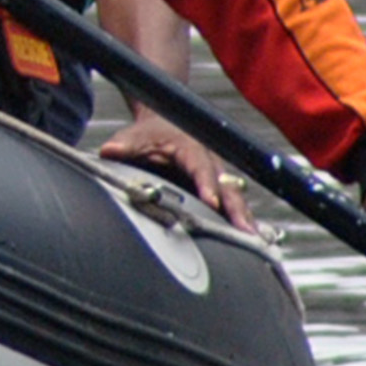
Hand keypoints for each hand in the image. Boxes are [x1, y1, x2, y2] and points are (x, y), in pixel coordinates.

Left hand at [98, 112, 257, 229]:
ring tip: (255, 242)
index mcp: (191, 148)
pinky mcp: (218, 189)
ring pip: (235, 198)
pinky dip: (241, 221)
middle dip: (237, 209)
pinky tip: (252, 241)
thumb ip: (125, 145)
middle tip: (246, 231)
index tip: (212, 202)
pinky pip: (232, 205)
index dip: (207, 185)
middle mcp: (210, 163)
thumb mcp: (136, 136)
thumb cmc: (151, 134)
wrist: (164, 123)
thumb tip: (110, 150)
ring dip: (245, 219)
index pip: (201, 167)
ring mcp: (217, 177)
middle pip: (227, 187)